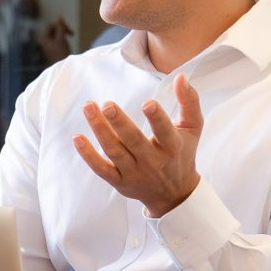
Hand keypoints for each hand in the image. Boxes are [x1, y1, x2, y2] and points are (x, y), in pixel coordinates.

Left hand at [38, 16, 73, 64]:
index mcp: (44, 37)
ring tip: (71, 36)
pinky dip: (64, 36)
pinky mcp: (54, 46)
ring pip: (56, 32)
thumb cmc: (61, 53)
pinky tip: (68, 40)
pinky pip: (58, 36)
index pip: (50, 25)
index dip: (60, 25)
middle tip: (72, 34)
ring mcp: (49, 43)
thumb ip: (60, 27)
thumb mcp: (61, 38)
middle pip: (53, 27)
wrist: (63, 67)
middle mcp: (45, 39)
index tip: (69, 31)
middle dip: (62, 28)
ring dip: (64, 32)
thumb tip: (59, 17)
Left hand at [72, 72, 203, 217]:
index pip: (164, 131)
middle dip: (119, 123)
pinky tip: (77, 138)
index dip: (156, 118)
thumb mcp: (193, 128)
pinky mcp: (120, 182)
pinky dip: (88, 155)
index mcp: (172, 146)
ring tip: (89, 108)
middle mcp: (153, 161)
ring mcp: (135, 173)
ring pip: (114, 152)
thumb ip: (189, 101)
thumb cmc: (182, 153)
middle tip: (107, 104)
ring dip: (100, 130)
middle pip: (133, 141)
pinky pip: (101, 169)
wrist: (174, 194)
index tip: (147, 103)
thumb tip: (180, 77)